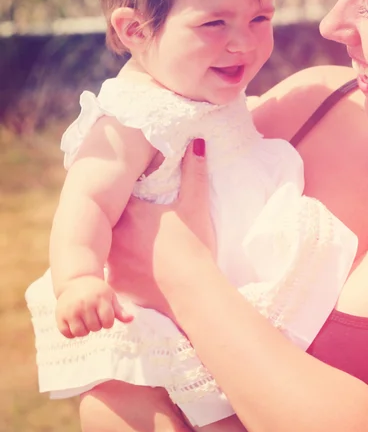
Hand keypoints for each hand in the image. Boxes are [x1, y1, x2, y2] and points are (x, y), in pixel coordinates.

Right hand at [55, 276, 132, 337]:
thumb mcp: (110, 296)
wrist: (76, 281)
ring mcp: (71, 310)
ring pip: (81, 333)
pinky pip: (67, 333)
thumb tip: (132, 319)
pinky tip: (75, 323)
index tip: (105, 315)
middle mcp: (85, 304)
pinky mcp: (60, 315)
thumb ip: (120, 310)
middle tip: (94, 315)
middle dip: (97, 324)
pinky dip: (72, 332)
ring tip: (85, 320)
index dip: (108, 322)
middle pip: (95, 328)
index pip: (108, 322)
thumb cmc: (97, 291)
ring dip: (85, 330)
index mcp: (100, 299)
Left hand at [107, 139, 215, 317]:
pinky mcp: (114, 284)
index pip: (121, 194)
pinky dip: (120, 272)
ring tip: (132, 246)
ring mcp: (112, 261)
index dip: (127, 192)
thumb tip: (196, 141)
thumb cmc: (192, 245)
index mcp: (132, 211)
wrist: (191, 290)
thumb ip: (194, 172)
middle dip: (118, 219)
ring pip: (106, 247)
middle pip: (109, 220)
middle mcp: (115, 234)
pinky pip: (110, 275)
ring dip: (116, 245)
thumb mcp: (195, 206)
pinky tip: (131, 273)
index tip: (135, 192)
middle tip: (133, 221)